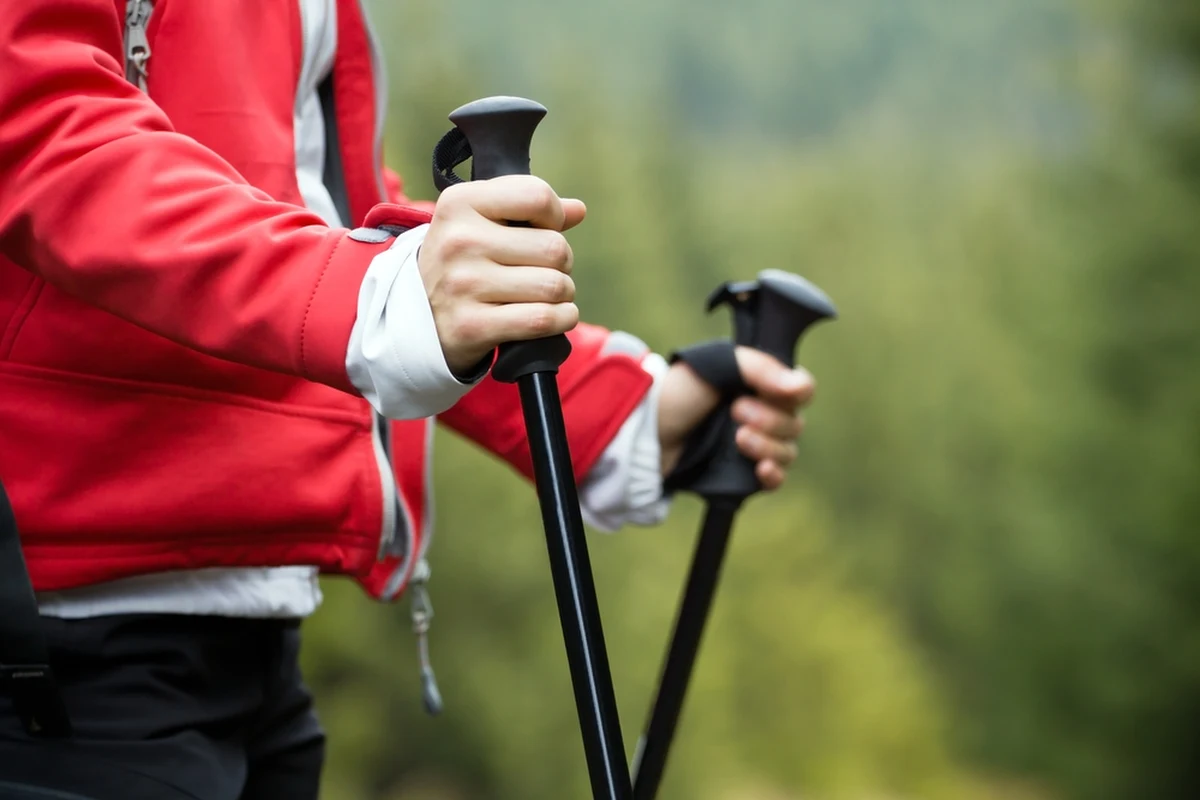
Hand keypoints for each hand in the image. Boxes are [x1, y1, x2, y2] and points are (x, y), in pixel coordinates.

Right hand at [419, 176, 586, 374]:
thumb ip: (527, 210)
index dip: (553, 217)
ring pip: (554, 286)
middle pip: (555, 247)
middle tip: (543, 271)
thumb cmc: (461, 263)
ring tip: (544, 294)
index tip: (542, 231)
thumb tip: (577, 209)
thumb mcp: (479, 223)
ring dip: (563, 294)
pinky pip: (543, 319)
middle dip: (562, 263)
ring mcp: (463, 285)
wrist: (417, 317)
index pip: (537, 196)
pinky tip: (556, 316)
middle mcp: (458, 241)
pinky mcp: (472, 325)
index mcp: (460, 203)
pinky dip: (562, 319)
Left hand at [657, 347, 814, 489]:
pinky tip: (761, 470)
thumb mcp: (717, 364)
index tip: (774, 392)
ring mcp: (754, 444)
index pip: (801, 389)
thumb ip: (760, 368)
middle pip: (795, 423)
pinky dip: (774, 475)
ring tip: (738, 439)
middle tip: (735, 412)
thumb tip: (800, 387)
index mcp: (760, 382)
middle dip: (770, 419)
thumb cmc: (677, 392)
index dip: (794, 394)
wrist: (645, 433)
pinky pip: (776, 479)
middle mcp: (762, 412)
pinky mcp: (742, 473)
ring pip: (788, 451)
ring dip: (768, 446)